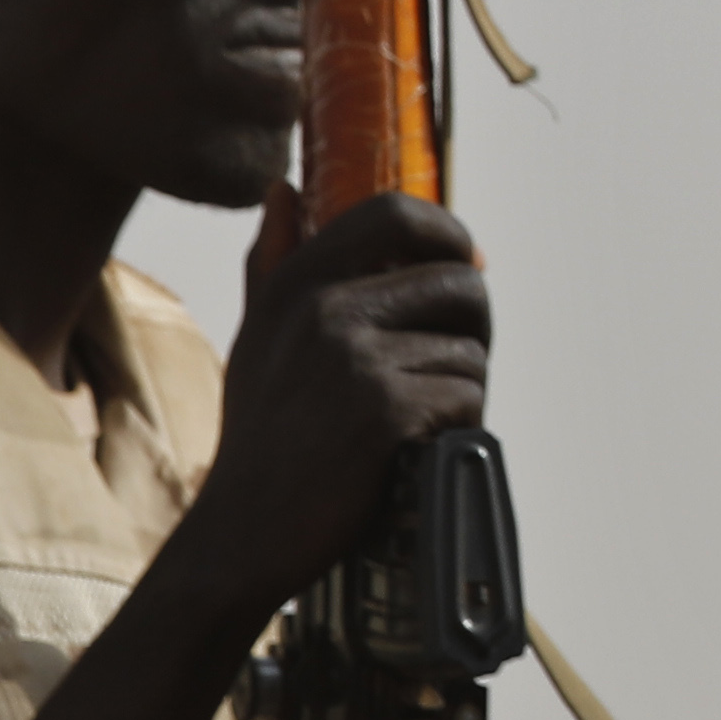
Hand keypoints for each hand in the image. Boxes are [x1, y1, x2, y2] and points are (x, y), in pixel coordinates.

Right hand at [181, 187, 490, 623]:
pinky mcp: (388, 409)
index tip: (468, 262)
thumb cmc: (262, 436)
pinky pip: (467, 396)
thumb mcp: (257, 337)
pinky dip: (458, 427)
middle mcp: (325, 308)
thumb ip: (273, 261)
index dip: (448, 232)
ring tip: (420, 421)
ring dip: (463, 389)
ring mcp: (356, 358)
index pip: (395, 212)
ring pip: (470, 350)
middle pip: (459, 280)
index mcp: (297, 283)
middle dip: (476, 324)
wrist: (244, 531)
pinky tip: (418, 448)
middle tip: (454, 364)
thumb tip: (285, 188)